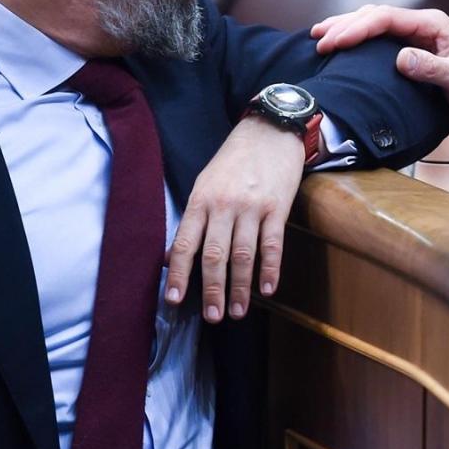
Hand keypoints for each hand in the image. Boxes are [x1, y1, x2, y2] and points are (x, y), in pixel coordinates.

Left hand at [165, 116, 302, 321]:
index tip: (174, 300)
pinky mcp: (277, 207)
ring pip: (244, 254)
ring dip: (240, 287)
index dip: (178, 274)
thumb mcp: (204, 183)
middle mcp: (224, 205)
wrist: (269, 132)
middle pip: (215, 255)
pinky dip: (270, 269)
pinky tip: (268, 288)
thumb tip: (171, 256)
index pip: (185, 244)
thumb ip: (192, 220)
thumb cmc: (233, 160)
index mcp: (201, 200)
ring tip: (238, 311)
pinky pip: (273, 244)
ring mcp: (252, 207)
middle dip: (212, 289)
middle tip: (212, 316)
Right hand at [310, 5, 448, 138]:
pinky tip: (339, 52)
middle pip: (374, 17)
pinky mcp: (409, 59)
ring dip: (346, 31)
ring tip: (319, 38)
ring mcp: (413, 42)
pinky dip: (355, 46)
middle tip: (318, 40)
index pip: (386, 18)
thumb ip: (433, 69)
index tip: (335, 42)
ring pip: (372, 27)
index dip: (358, 28)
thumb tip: (399, 58)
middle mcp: (420, 28)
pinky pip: (376, 45)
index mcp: (432, 25)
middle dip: (344, 26)